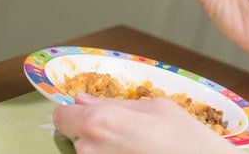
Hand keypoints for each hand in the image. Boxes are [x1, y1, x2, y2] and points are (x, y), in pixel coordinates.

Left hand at [52, 94, 233, 153]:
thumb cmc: (187, 140)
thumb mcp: (155, 107)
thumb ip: (113, 103)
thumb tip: (82, 99)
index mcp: (100, 121)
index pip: (61, 116)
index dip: (74, 113)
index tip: (86, 115)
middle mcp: (90, 149)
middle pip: (76, 137)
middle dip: (94, 133)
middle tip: (126, 135)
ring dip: (105, 150)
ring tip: (137, 149)